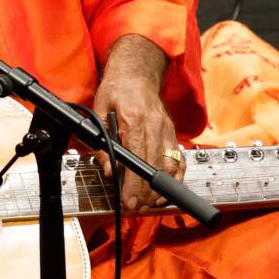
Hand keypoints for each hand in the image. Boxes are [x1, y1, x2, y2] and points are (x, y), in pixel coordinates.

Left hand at [92, 35, 181, 212]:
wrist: (137, 71)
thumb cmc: (117, 89)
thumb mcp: (99, 111)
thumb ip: (102, 142)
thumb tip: (109, 170)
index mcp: (134, 118)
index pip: (137, 158)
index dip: (133, 184)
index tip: (128, 200)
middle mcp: (155, 125)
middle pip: (155, 167)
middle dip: (145, 192)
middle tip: (135, 207)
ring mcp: (167, 129)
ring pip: (169, 166)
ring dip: (160, 188)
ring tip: (148, 203)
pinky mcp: (173, 132)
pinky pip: (179, 159)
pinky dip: (176, 177)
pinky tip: (166, 189)